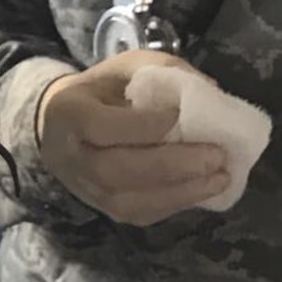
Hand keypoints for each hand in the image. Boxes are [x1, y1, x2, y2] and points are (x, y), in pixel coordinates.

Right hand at [38, 50, 230, 224]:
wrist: (61, 125)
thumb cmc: (102, 90)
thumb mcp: (128, 67)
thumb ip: (165, 74)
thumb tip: (212, 94)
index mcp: (68, 113)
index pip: (103, 126)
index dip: (144, 125)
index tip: (181, 116)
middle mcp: (70, 157)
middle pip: (116, 170)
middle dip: (171, 165)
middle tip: (216, 156)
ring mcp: (84, 189)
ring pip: (128, 202)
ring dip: (179, 192)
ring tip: (220, 178)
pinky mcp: (103, 208)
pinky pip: (139, 214)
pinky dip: (175, 204)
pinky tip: (203, 189)